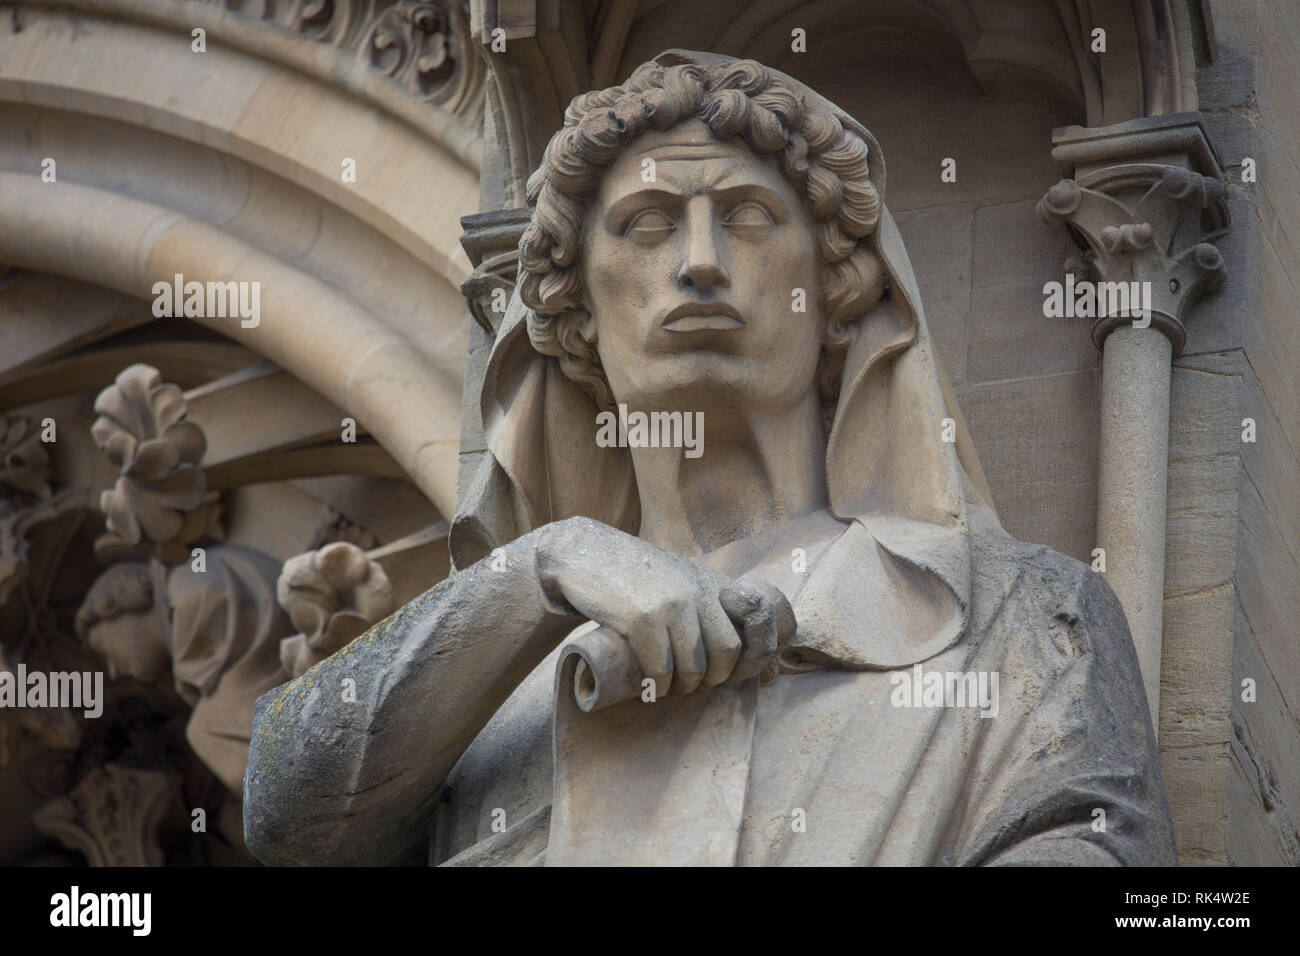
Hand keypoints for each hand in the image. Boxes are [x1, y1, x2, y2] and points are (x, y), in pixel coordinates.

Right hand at [536, 516, 794, 696]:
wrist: (582, 554)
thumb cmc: (633, 577)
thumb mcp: (680, 581)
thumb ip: (708, 606)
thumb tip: (746, 654)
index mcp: (712, 582)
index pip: (757, 622)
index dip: (756, 656)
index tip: (735, 675)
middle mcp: (698, 590)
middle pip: (728, 652)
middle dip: (713, 679)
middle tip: (692, 685)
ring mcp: (672, 603)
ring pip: (695, 667)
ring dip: (682, 688)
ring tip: (667, 687)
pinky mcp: (642, 617)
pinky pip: (661, 669)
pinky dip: (656, 686)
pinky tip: (649, 687)